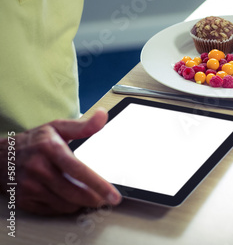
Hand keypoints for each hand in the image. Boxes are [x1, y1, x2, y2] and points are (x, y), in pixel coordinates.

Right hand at [0, 108, 121, 214]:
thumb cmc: (33, 141)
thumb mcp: (57, 128)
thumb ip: (84, 126)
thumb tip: (103, 116)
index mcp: (50, 149)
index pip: (79, 170)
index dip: (99, 185)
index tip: (113, 195)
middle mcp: (39, 169)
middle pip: (74, 193)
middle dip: (94, 198)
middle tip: (105, 198)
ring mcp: (30, 186)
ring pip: (66, 204)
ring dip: (81, 203)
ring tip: (89, 196)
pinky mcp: (25, 199)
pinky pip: (53, 210)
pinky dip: (66, 207)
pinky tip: (70, 199)